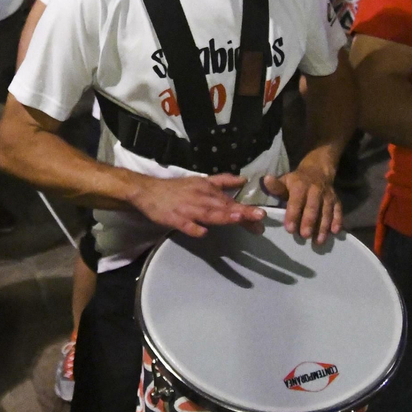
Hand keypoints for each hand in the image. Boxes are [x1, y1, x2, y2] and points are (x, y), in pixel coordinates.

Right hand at [129, 172, 265, 238]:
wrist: (148, 190)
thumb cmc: (177, 188)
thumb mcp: (201, 180)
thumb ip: (222, 181)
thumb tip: (243, 179)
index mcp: (207, 189)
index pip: (230, 200)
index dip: (246, 209)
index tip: (263, 216)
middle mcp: (200, 197)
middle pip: (223, 207)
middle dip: (241, 212)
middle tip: (259, 218)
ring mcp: (187, 209)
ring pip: (207, 213)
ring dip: (222, 215)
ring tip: (237, 218)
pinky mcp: (173, 218)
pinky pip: (184, 224)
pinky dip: (192, 228)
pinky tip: (201, 232)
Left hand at [262, 162, 341, 244]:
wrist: (318, 170)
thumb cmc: (297, 181)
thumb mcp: (285, 181)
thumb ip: (276, 186)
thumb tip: (266, 180)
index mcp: (300, 186)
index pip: (296, 201)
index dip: (293, 214)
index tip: (289, 229)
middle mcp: (315, 190)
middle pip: (313, 207)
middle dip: (309, 222)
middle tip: (304, 236)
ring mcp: (328, 196)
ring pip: (326, 211)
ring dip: (323, 226)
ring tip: (318, 241)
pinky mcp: (337, 201)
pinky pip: (338, 211)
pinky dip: (338, 221)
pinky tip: (335, 232)